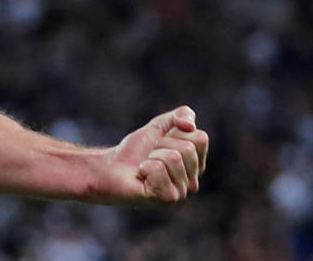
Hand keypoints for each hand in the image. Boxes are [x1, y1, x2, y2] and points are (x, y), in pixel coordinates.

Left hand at [91, 105, 208, 205]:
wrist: (112, 167)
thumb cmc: (138, 149)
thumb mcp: (161, 124)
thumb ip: (182, 115)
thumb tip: (190, 125)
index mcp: (197, 164)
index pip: (200, 138)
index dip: (175, 133)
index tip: (162, 141)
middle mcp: (193, 182)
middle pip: (187, 148)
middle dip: (162, 145)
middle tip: (151, 155)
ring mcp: (182, 192)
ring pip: (173, 157)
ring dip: (152, 156)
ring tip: (146, 166)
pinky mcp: (167, 198)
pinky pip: (159, 168)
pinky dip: (146, 167)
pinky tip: (142, 176)